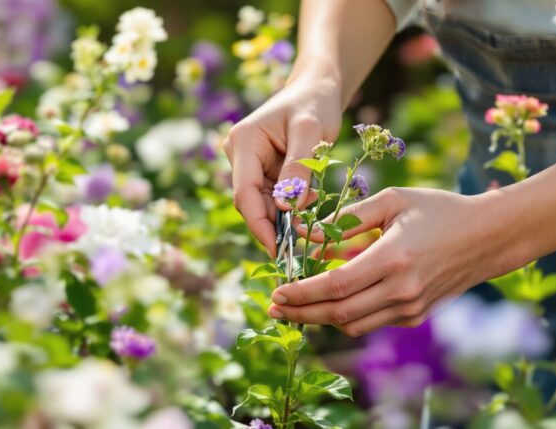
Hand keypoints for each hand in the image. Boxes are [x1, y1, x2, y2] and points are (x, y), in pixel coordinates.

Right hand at [223, 72, 342, 255]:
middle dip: (274, 225)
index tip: (278, 250)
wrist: (316, 89)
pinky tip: (309, 206)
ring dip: (286, 218)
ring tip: (311, 221)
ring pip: (263, 204)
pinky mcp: (262, 171)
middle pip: (251, 203)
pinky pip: (273, 198)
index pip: (245, 193)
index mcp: (244, 142)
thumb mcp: (311, 131)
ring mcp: (249, 164)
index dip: (259, 224)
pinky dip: (291, 208)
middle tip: (300, 245)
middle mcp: (239, 155)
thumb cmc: (314, 103)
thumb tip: (286, 208)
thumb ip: (298, 167)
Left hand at [268, 187, 520, 335]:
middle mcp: (402, 290)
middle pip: (339, 313)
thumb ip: (345, 219)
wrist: (488, 236)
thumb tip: (304, 233)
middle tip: (274, 307)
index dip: (302, 293)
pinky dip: (345, 314)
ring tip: (295, 305)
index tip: (277, 292)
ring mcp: (411, 308)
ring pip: (352, 323)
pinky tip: (328, 300)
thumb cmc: (438, 210)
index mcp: (394, 258)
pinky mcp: (416, 316)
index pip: (336, 286)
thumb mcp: (391, 202)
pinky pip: (370, 321)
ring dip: (320, 317)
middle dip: (301, 313)